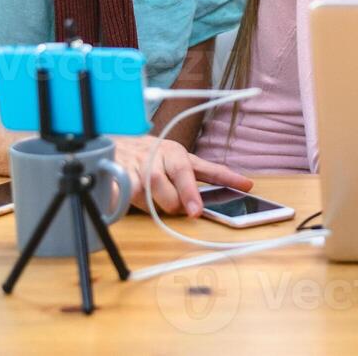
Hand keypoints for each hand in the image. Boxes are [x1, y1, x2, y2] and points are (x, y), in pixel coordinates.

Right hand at [113, 135, 252, 216]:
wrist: (111, 146)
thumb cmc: (147, 156)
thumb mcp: (173, 159)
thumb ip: (194, 176)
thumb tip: (217, 197)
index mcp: (176, 152)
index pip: (204, 167)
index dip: (226, 177)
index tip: (246, 185)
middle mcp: (159, 156)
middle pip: (177, 181)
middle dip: (184, 199)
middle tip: (190, 211)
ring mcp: (138, 166)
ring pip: (152, 192)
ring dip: (154, 204)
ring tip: (151, 199)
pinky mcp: (118, 176)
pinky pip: (126, 195)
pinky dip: (126, 202)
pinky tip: (124, 197)